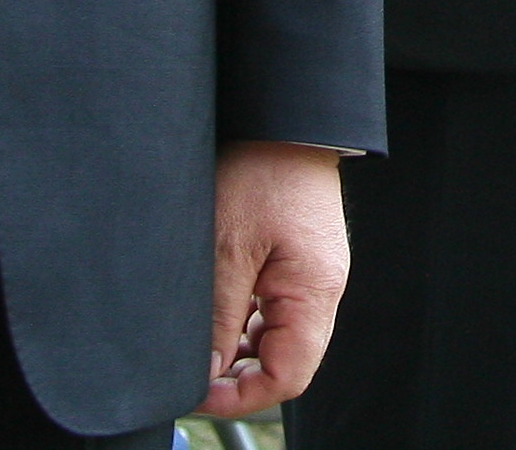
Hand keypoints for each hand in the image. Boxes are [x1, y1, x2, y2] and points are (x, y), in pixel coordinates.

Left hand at [203, 142, 348, 417]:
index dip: (241, 397)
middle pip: (288, 362)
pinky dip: (247, 325)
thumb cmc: (260, 169)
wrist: (283, 117)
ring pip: (281, 339)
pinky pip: (278, 311)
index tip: (197, 394)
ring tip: (200, 348)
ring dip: (241, 352)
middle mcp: (323, 289)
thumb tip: (207, 372)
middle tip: (192, 375)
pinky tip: (218, 317)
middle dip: (239, 379)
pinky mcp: (302, 261)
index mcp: (315, 290)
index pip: (289, 375)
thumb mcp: (225, 248)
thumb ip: (219, 317)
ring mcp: (314, 275)